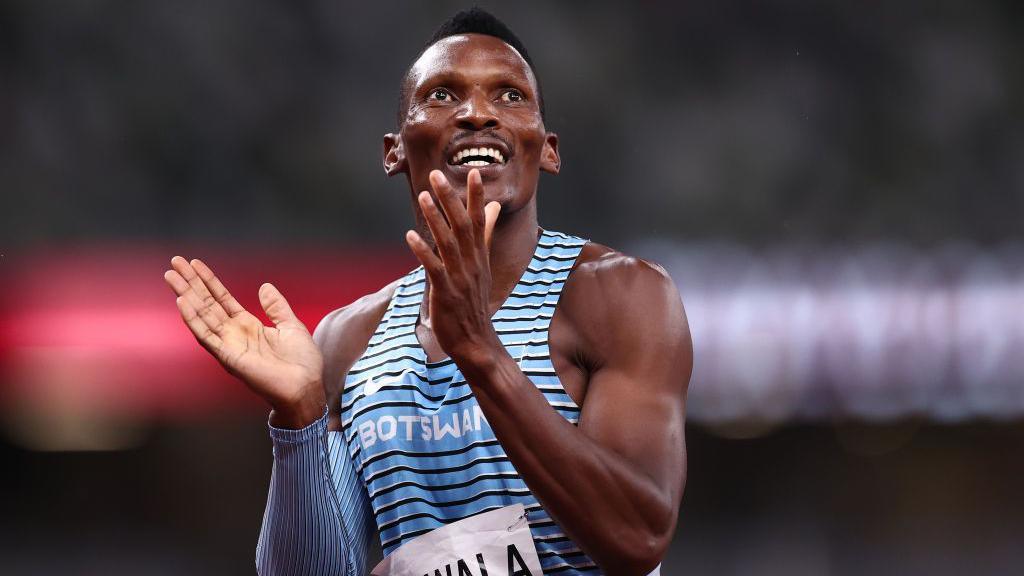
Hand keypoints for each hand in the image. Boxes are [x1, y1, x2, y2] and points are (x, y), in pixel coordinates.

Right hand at [163, 257, 324, 427]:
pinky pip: (207, 336)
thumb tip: (265, 286)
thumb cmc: (301, 363)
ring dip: (186, 295)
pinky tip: (182, 302)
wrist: (306, 387)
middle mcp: (234, 334)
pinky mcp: (228, 357)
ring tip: (171, 276)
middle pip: (207, 303)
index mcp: (248, 326)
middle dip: (191, 283)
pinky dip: (193, 319)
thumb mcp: (291, 326)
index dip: (208, 281)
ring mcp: (229, 345)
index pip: (222, 299)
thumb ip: (276, 307)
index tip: (194, 264)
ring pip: (202, 316)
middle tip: (174, 262)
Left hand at [405, 169, 501, 365]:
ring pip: (448, 242)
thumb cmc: (474, 304)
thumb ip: (486, 236)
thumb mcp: (483, 267)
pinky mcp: (446, 292)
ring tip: (424, 196)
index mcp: (480, 257)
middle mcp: (472, 263)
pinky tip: (410, 236)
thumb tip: (492, 209)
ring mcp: (460, 278)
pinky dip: (423, 251)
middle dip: (449, 199)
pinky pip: (434, 268)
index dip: (475, 196)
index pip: (480, 221)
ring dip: (435, 218)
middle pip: (462, 225)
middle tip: (436, 175)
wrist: (477, 342)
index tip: (472, 171)